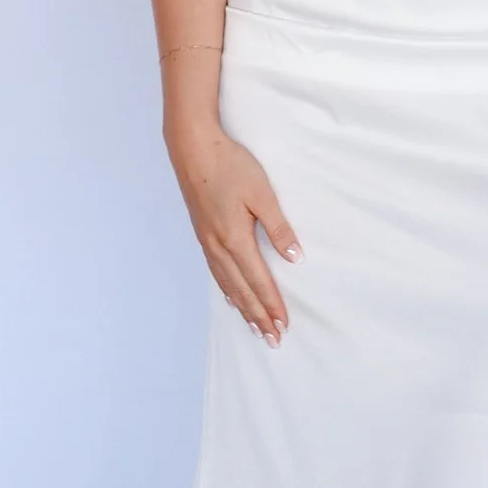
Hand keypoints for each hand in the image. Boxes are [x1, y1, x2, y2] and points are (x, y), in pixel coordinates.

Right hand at [169, 125, 299, 341]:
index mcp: (235, 239)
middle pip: (242, 290)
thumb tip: (294, 258)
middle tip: (272, 339)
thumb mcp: (262, 193)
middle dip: (258, 316)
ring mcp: (207, 241)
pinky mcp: (202, 233)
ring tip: (254, 327)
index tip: (283, 325)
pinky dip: (227, 290)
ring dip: (243, 308)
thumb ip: (278, 227)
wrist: (192, 148)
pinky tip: (231, 297)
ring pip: (227, 284)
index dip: (272, 305)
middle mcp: (218, 246)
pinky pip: (216, 272)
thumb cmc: (229, 166)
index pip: (259, 280)